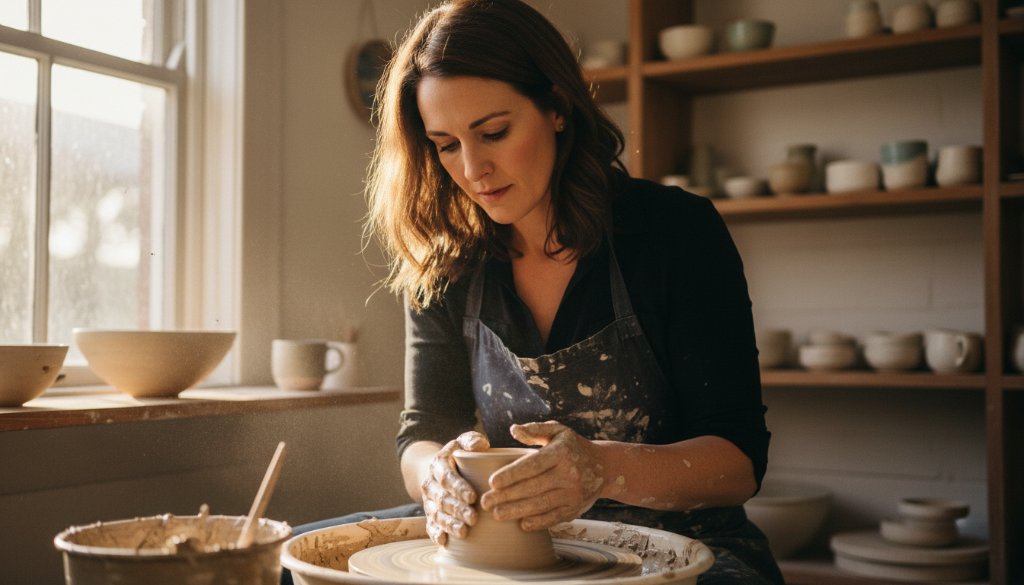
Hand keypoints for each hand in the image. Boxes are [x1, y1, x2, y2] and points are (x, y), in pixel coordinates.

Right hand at [421, 431, 489, 545]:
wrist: (436, 469)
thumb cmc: (457, 455)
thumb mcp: (462, 442)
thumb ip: (471, 440)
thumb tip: (481, 444)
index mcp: (438, 465)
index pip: (447, 477)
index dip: (459, 488)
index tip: (473, 497)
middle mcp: (430, 484)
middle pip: (443, 499)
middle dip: (458, 510)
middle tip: (474, 518)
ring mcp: (428, 501)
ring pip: (436, 514)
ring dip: (449, 524)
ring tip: (464, 532)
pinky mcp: (429, 514)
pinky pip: (430, 525)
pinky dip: (435, 534)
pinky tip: (444, 541)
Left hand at [480, 421, 604, 531]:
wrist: (605, 467)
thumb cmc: (574, 447)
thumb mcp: (558, 431)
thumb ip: (535, 429)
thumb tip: (514, 430)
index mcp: (561, 453)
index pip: (532, 465)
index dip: (511, 475)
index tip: (492, 482)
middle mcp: (569, 474)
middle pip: (533, 487)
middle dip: (507, 496)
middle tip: (485, 502)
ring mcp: (573, 493)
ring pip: (541, 505)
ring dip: (517, 511)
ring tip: (496, 514)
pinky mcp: (575, 508)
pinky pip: (554, 517)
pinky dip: (537, 522)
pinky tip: (521, 524)